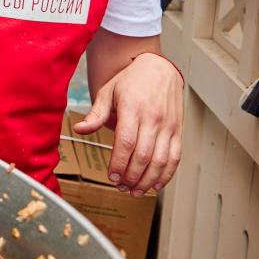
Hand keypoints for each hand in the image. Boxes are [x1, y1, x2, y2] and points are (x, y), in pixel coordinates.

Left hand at [75, 53, 183, 195]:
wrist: (160, 67)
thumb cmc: (132, 80)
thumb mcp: (108, 91)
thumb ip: (95, 113)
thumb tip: (80, 130)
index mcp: (133, 107)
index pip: (126, 142)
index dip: (119, 164)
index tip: (112, 176)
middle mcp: (153, 117)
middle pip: (143, 155)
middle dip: (131, 176)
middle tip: (121, 187)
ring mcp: (168, 125)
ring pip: (161, 160)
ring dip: (148, 180)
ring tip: (135, 191)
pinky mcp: (178, 130)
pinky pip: (175, 156)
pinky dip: (167, 173)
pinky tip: (155, 184)